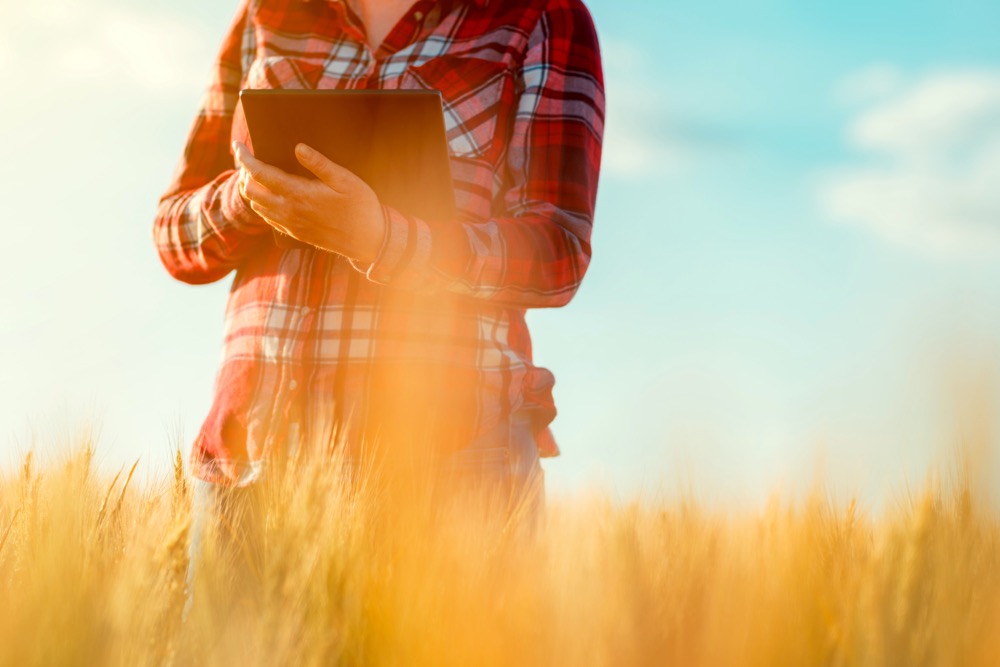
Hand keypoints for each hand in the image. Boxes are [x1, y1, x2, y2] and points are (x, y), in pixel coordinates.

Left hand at [233, 141, 385, 262]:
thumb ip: (320, 164)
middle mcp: (289, 211)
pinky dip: (261, 204)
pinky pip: (268, 218)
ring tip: (256, 173)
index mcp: (298, 194)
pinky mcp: (294, 233)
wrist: (367, 241)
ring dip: (251, 188)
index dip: (244, 158)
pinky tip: (269, 195)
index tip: (238, 145)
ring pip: (256, 206)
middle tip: (248, 158)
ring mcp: (290, 224)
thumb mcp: (345, 180)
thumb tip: (298, 148)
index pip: (259, 173)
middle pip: (250, 191)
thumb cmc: (360, 207)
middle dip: (244, 172)